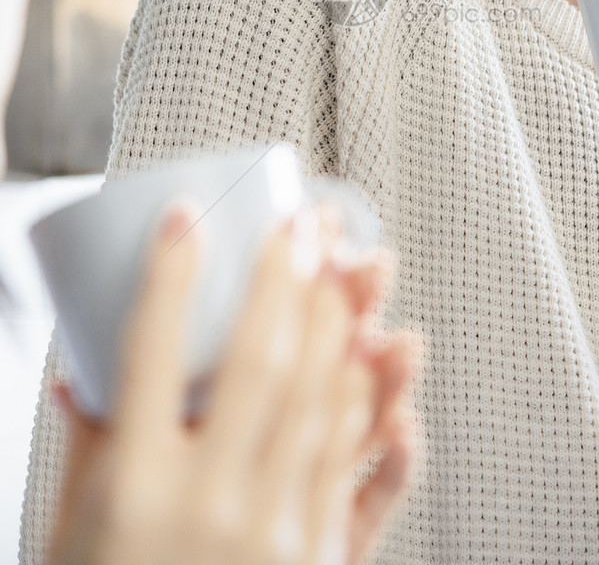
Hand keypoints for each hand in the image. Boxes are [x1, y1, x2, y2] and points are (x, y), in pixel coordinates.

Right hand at [49, 205, 420, 564]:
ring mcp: (271, 534)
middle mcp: (207, 506)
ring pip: (319, 396)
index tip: (184, 220)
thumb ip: (88, 446)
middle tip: (300, 222)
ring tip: (350, 264)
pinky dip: (366, 397)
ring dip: (340, 319)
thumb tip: (84, 370)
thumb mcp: (72, 534)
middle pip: (258, 360)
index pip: (151, 354)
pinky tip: (374, 354)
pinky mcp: (317, 560)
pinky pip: (350, 458)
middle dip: (285, 276)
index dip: (170, 275)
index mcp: (132, 492)